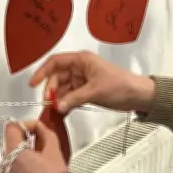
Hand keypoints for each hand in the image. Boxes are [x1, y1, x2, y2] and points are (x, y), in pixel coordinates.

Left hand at [3, 120, 67, 172]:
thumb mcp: (54, 150)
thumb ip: (45, 133)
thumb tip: (40, 127)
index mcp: (14, 152)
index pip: (12, 127)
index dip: (26, 125)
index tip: (37, 130)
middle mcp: (5, 165)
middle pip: (12, 145)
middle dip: (26, 142)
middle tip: (42, 147)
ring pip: (12, 160)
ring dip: (24, 157)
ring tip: (40, 164)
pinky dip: (22, 171)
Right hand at [29, 51, 155, 113]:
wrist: (139, 96)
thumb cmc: (120, 86)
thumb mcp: (95, 91)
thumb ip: (74, 99)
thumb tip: (56, 106)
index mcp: (82, 60)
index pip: (56, 62)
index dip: (42, 72)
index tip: (33, 84)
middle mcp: (80, 68)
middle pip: (57, 77)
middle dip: (51, 89)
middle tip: (49, 104)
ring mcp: (83, 80)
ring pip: (63, 88)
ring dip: (58, 98)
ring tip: (55, 111)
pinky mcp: (87, 91)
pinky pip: (70, 96)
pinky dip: (66, 103)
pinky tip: (62, 112)